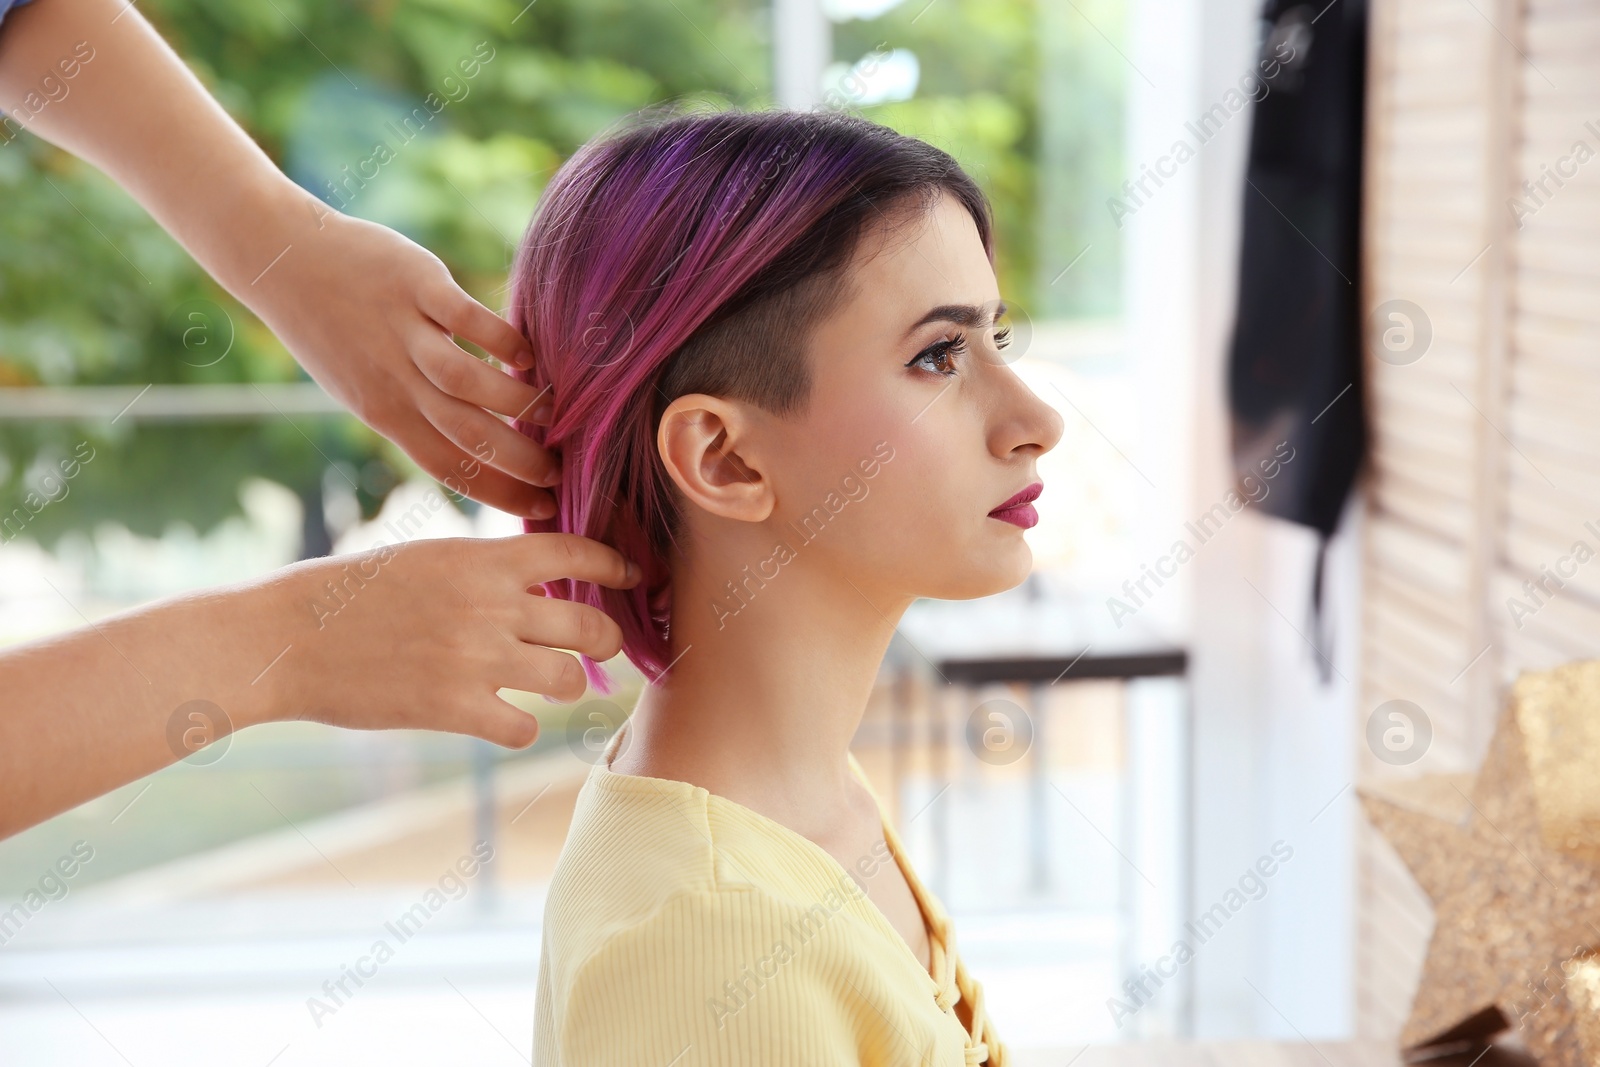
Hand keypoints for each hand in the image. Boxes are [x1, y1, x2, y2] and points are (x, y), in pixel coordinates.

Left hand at [247, 207, 558, 518]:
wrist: (282, 262)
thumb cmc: (333, 328)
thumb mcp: (362, 386)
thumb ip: (412, 411)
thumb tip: (470, 439)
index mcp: (385, 413)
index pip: (451, 468)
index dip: (501, 494)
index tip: (543, 509)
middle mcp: (395, 380)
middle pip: (466, 435)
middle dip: (520, 461)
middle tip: (560, 470)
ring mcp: (404, 332)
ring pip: (464, 382)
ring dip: (515, 401)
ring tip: (551, 409)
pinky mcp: (415, 283)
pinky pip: (463, 317)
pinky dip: (500, 338)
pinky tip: (527, 354)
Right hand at [271, 534, 639, 746]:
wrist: (285, 638)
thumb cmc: (346, 594)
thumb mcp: (423, 558)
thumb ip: (482, 570)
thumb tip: (534, 581)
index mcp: (482, 559)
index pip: (577, 554)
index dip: (614, 564)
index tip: (630, 575)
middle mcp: (491, 606)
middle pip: (590, 626)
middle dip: (604, 639)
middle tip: (599, 646)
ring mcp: (477, 660)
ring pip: (568, 680)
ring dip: (564, 684)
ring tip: (546, 683)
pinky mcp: (456, 710)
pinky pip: (525, 727)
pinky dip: (521, 726)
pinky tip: (502, 719)